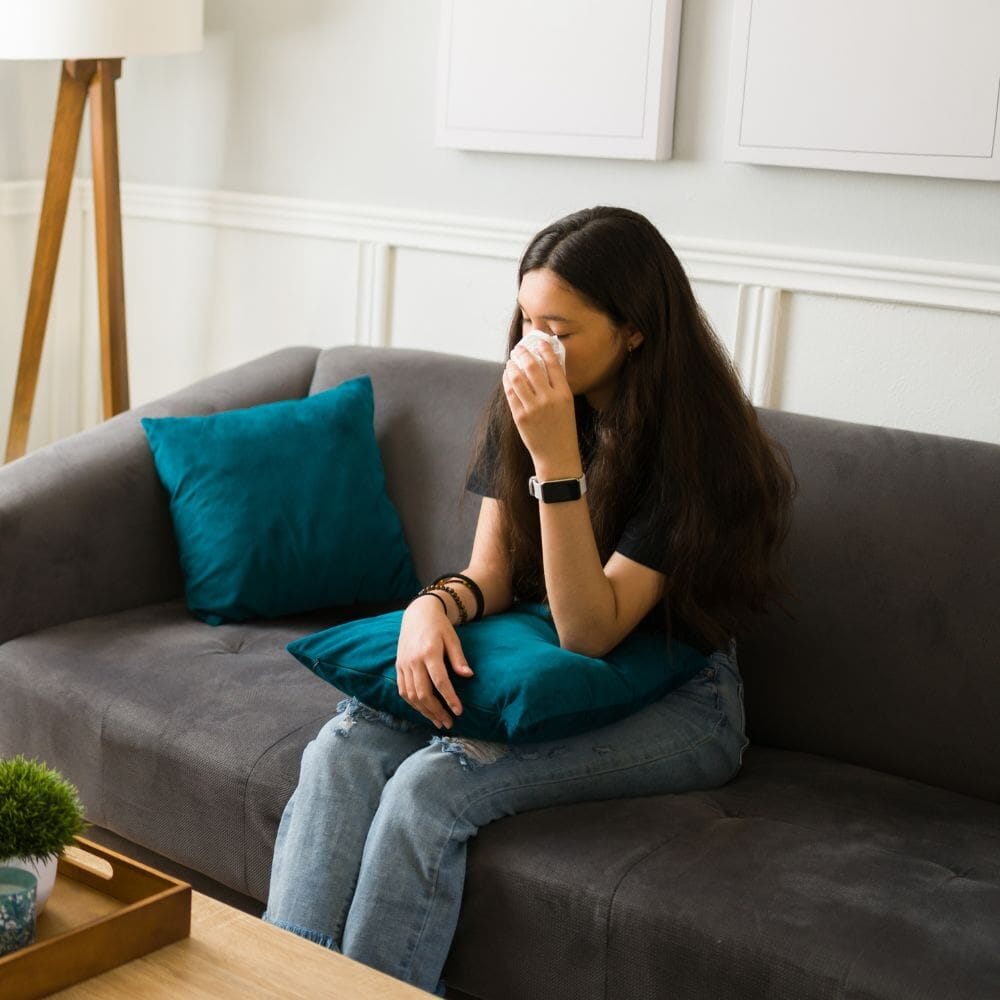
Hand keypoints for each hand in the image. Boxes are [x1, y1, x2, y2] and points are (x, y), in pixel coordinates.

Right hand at [396, 595, 473, 728]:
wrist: (417, 613)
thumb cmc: (439, 626)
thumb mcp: (452, 638)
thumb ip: (458, 658)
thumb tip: (468, 676)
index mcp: (429, 652)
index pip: (440, 681)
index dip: (449, 698)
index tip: (458, 711)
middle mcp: (414, 660)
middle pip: (423, 692)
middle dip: (436, 711)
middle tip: (448, 723)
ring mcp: (404, 664)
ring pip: (411, 695)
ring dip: (424, 711)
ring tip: (437, 721)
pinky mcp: (398, 666)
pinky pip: (402, 690)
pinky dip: (412, 703)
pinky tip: (423, 710)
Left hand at [503, 341, 578, 471]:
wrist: (557, 456)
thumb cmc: (563, 429)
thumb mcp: (567, 405)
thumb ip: (557, 386)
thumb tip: (544, 364)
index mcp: (563, 394)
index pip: (553, 364)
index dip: (544, 350)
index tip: (538, 342)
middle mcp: (548, 399)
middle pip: (532, 367)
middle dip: (523, 354)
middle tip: (519, 349)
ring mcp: (532, 408)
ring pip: (517, 378)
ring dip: (512, 366)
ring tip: (511, 361)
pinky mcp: (520, 417)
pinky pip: (510, 393)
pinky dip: (507, 381)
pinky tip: (507, 376)